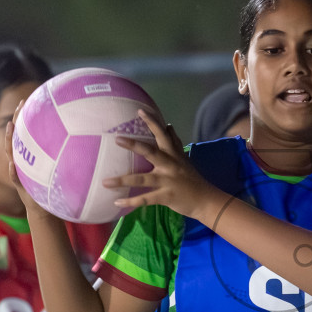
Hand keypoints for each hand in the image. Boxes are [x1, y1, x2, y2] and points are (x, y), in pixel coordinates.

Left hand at [103, 110, 223, 220]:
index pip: (163, 135)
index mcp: (174, 155)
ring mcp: (168, 181)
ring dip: (123, 180)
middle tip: (117, 138)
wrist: (206, 200)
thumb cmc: (192, 179)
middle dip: (134, 145)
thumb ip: (175, 143)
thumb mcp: (184, 159)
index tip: (140, 111)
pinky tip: (116, 201)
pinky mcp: (166, 196)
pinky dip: (131, 201)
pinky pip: (145, 199)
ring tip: (106, 181)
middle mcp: (170, 165)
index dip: (153, 122)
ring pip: (143, 178)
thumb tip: (168, 125)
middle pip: (151, 152)